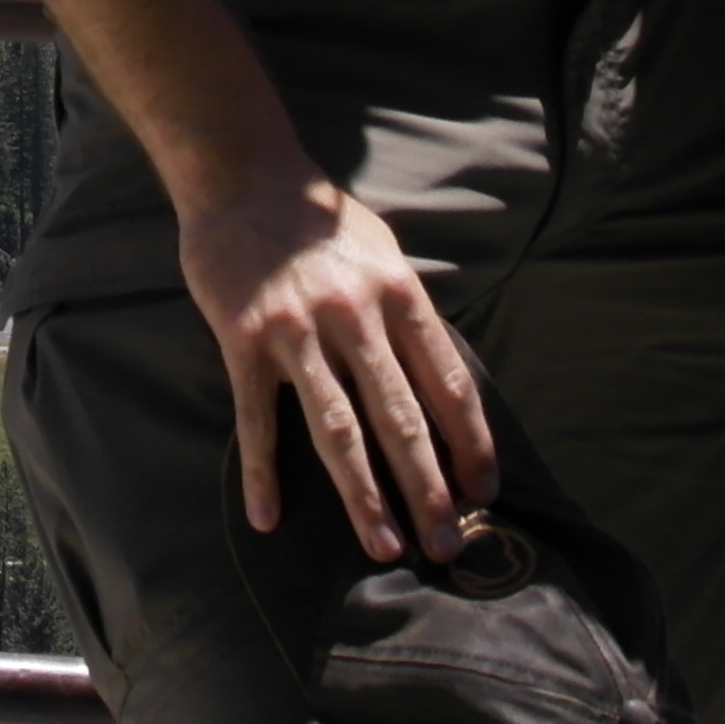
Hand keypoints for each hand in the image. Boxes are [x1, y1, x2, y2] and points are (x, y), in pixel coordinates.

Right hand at [178, 157, 496, 563]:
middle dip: (428, 488)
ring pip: (337, 429)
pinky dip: (262, 472)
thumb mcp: (383, 251)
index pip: (447, 383)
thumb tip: (439, 379)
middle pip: (399, 417)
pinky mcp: (245, 340)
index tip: (484, 493)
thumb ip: (408, 313)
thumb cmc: (318, 219)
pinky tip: (267, 517)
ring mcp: (298, 330)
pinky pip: (257, 418)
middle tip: (447, 545)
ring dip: (363, 496)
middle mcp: (355, 315)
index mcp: (398, 293)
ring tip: (383, 548)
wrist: (240, 175)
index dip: (470, 443)